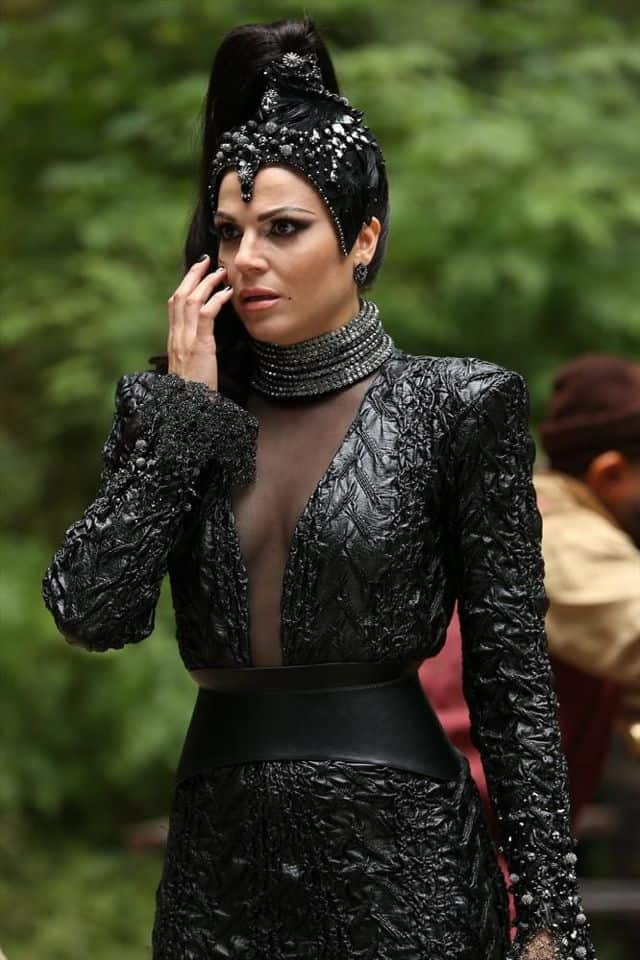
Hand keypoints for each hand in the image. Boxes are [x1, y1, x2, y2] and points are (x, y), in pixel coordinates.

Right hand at [166, 255, 233, 390]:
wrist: (188, 409)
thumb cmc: (194, 393)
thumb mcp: (192, 368)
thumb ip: (194, 352)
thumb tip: (203, 343)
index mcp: (174, 341)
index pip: (174, 305)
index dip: (184, 286)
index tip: (195, 274)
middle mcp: (176, 337)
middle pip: (179, 296)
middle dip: (192, 276)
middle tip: (206, 261)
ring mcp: (185, 340)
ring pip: (190, 301)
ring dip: (206, 283)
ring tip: (220, 272)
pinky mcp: (199, 346)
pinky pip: (206, 315)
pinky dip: (216, 300)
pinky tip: (226, 293)